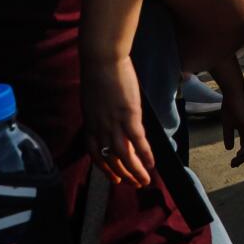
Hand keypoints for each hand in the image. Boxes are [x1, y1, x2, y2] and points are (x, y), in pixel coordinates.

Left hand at [80, 54, 153, 187]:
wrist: (102, 59)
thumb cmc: (98, 72)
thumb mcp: (94, 97)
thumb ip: (100, 112)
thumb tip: (110, 118)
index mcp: (90, 123)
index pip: (95, 153)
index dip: (105, 168)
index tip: (113, 177)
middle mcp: (100, 128)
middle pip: (110, 158)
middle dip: (122, 174)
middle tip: (133, 184)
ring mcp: (114, 123)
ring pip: (123, 155)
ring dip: (135, 171)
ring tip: (145, 181)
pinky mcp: (129, 115)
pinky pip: (137, 141)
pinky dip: (145, 155)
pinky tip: (152, 164)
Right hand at [212, 65, 243, 167]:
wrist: (233, 93)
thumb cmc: (230, 106)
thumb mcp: (227, 124)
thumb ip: (228, 136)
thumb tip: (229, 149)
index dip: (242, 155)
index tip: (233, 162)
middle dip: (243, 158)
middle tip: (234, 165)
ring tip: (235, 162)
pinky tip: (238, 154)